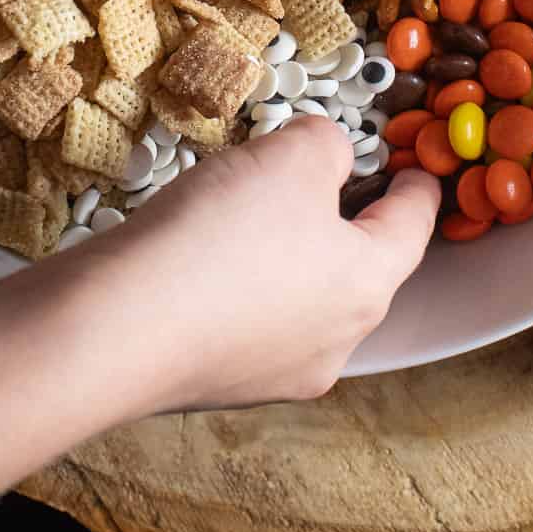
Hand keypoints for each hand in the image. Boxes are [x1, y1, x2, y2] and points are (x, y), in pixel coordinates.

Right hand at [89, 117, 439, 410]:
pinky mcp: (216, 385)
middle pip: (356, 270)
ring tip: (250, 214)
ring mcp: (274, 373)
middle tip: (324, 181)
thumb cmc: (223, 236)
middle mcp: (333, 342)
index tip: (418, 170)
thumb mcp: (291, 157)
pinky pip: (244, 322)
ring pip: (299, 300)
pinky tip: (203, 258)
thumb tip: (327, 161)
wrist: (114, 329)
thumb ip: (326, 146)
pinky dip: (238, 287)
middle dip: (343, 223)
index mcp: (367, 287)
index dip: (418, 189)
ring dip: (285, 257)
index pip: (412, 228)